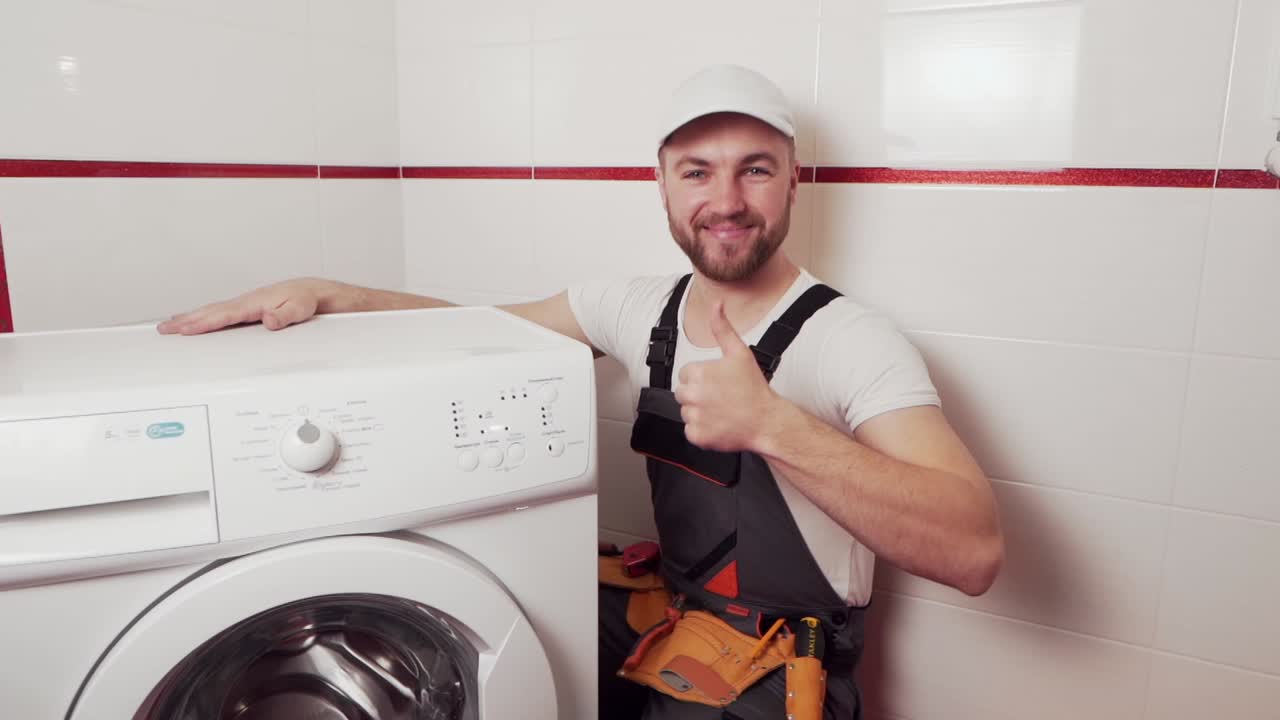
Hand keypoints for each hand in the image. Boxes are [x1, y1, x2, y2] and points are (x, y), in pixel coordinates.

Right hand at [156, 278, 336, 334]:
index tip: (184, 329)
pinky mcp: (247, 308)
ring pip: (212, 311)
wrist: (313, 292)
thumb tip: (269, 319)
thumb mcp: (301, 310)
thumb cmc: (307, 301)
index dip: (203, 323)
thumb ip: (285, 316)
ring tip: (171, 325)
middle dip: (186, 320)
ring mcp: (245, 304)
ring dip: (191, 318)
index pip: (224, 315)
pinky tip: (197, 322)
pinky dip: (204, 316)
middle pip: (211, 312)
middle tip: (164, 329)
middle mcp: (246, 302)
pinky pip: (220, 313)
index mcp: (254, 302)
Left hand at [674, 301, 780, 452]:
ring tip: (721, 410)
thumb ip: (723, 328)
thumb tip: (716, 306)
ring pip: (686, 412)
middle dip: (697, 394)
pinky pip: (690, 431)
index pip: (685, 374)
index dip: (701, 378)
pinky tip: (718, 423)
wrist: (766, 421)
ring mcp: (695, 417)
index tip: (717, 383)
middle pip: (682, 393)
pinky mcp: (697, 436)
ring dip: (699, 412)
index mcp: (698, 373)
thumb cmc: (754, 389)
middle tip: (720, 397)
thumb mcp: (740, 352)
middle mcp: (693, 395)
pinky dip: (702, 430)